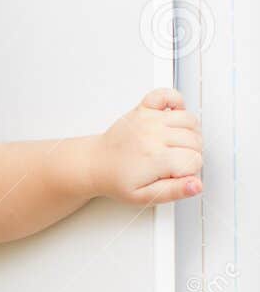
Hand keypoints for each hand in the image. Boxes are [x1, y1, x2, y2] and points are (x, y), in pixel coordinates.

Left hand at [91, 87, 202, 205]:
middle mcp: (154, 135)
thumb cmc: (117, 180)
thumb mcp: (144, 197)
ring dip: (191, 133)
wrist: (95, 163)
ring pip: (190, 120)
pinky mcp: (144, 109)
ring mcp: (149, 119)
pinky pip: (168, 94)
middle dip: (192, 154)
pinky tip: (173, 117)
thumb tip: (196, 186)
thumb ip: (173, 191)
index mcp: (155, 159)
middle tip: (177, 163)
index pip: (194, 161)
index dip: (190, 171)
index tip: (179, 175)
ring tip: (177, 145)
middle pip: (195, 140)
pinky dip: (177, 102)